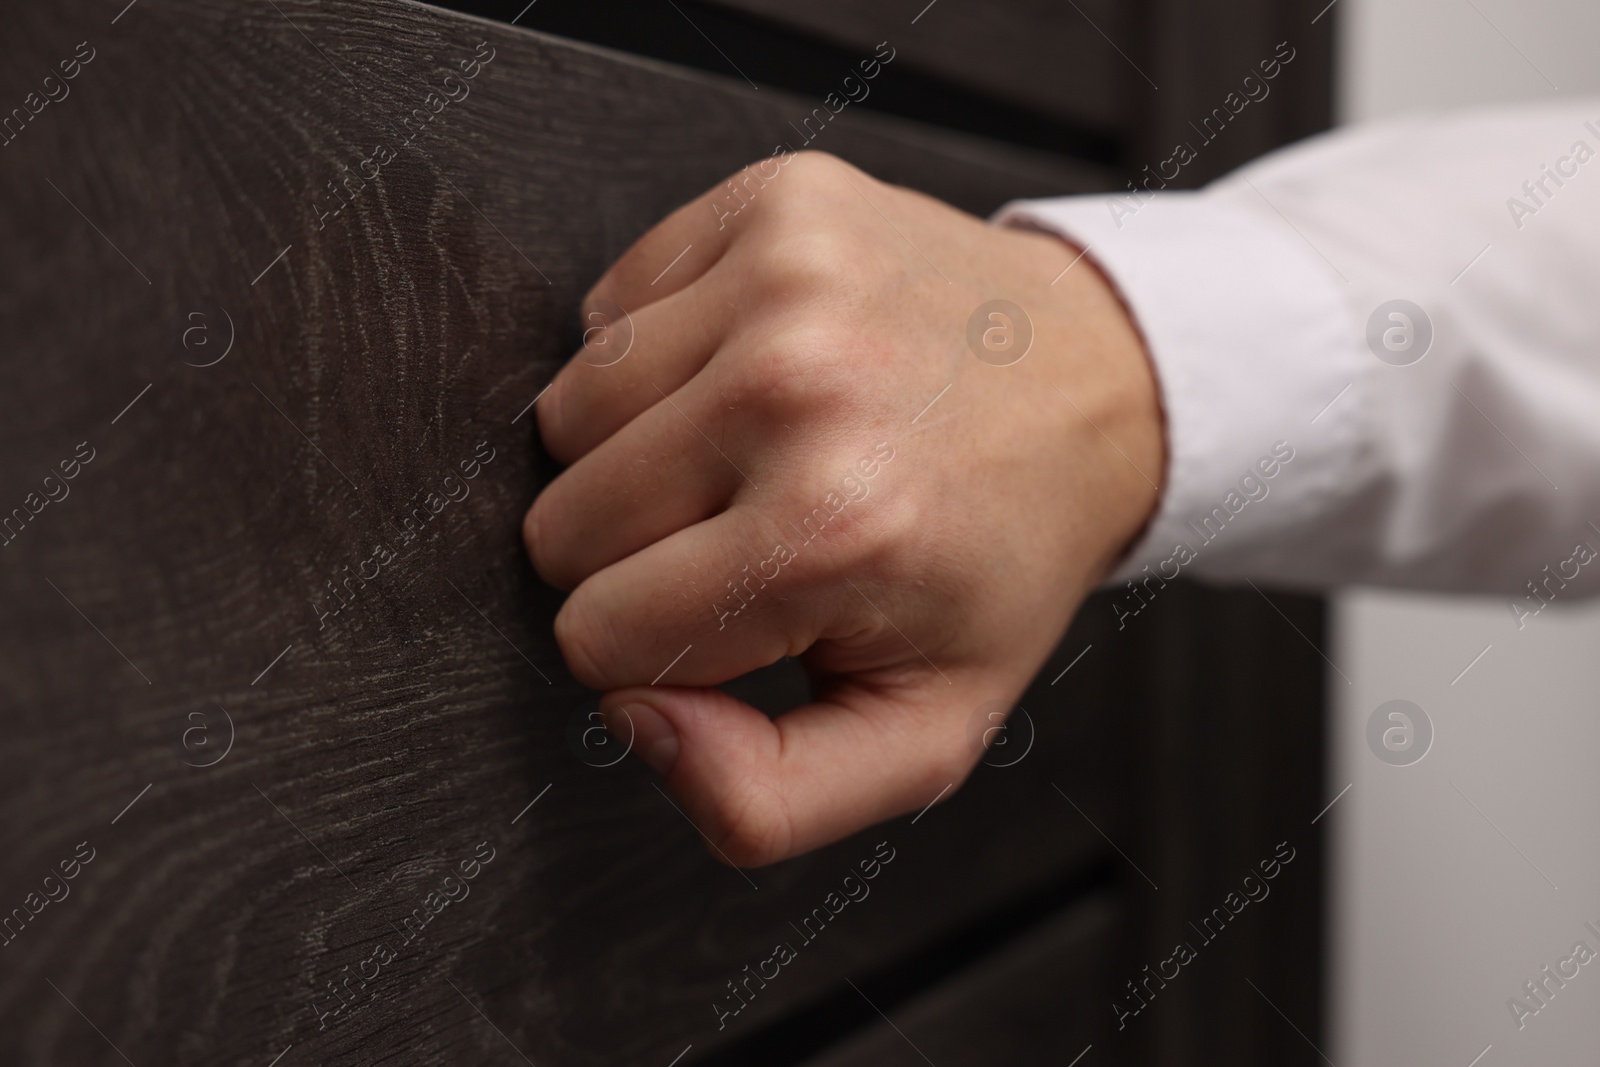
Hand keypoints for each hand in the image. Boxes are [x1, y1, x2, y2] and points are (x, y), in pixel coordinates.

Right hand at [525, 152, 1162, 866]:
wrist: (1099, 386)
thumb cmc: (998, 562)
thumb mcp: (923, 731)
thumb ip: (767, 798)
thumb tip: (631, 718)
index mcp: (833, 534)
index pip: (600, 635)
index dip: (657, 648)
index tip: (737, 618)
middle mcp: (797, 387)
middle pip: (564, 520)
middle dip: (638, 555)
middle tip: (750, 534)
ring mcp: (780, 275)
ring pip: (564, 411)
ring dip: (637, 453)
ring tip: (748, 454)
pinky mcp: (770, 200)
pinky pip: (604, 310)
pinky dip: (657, 358)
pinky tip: (747, 376)